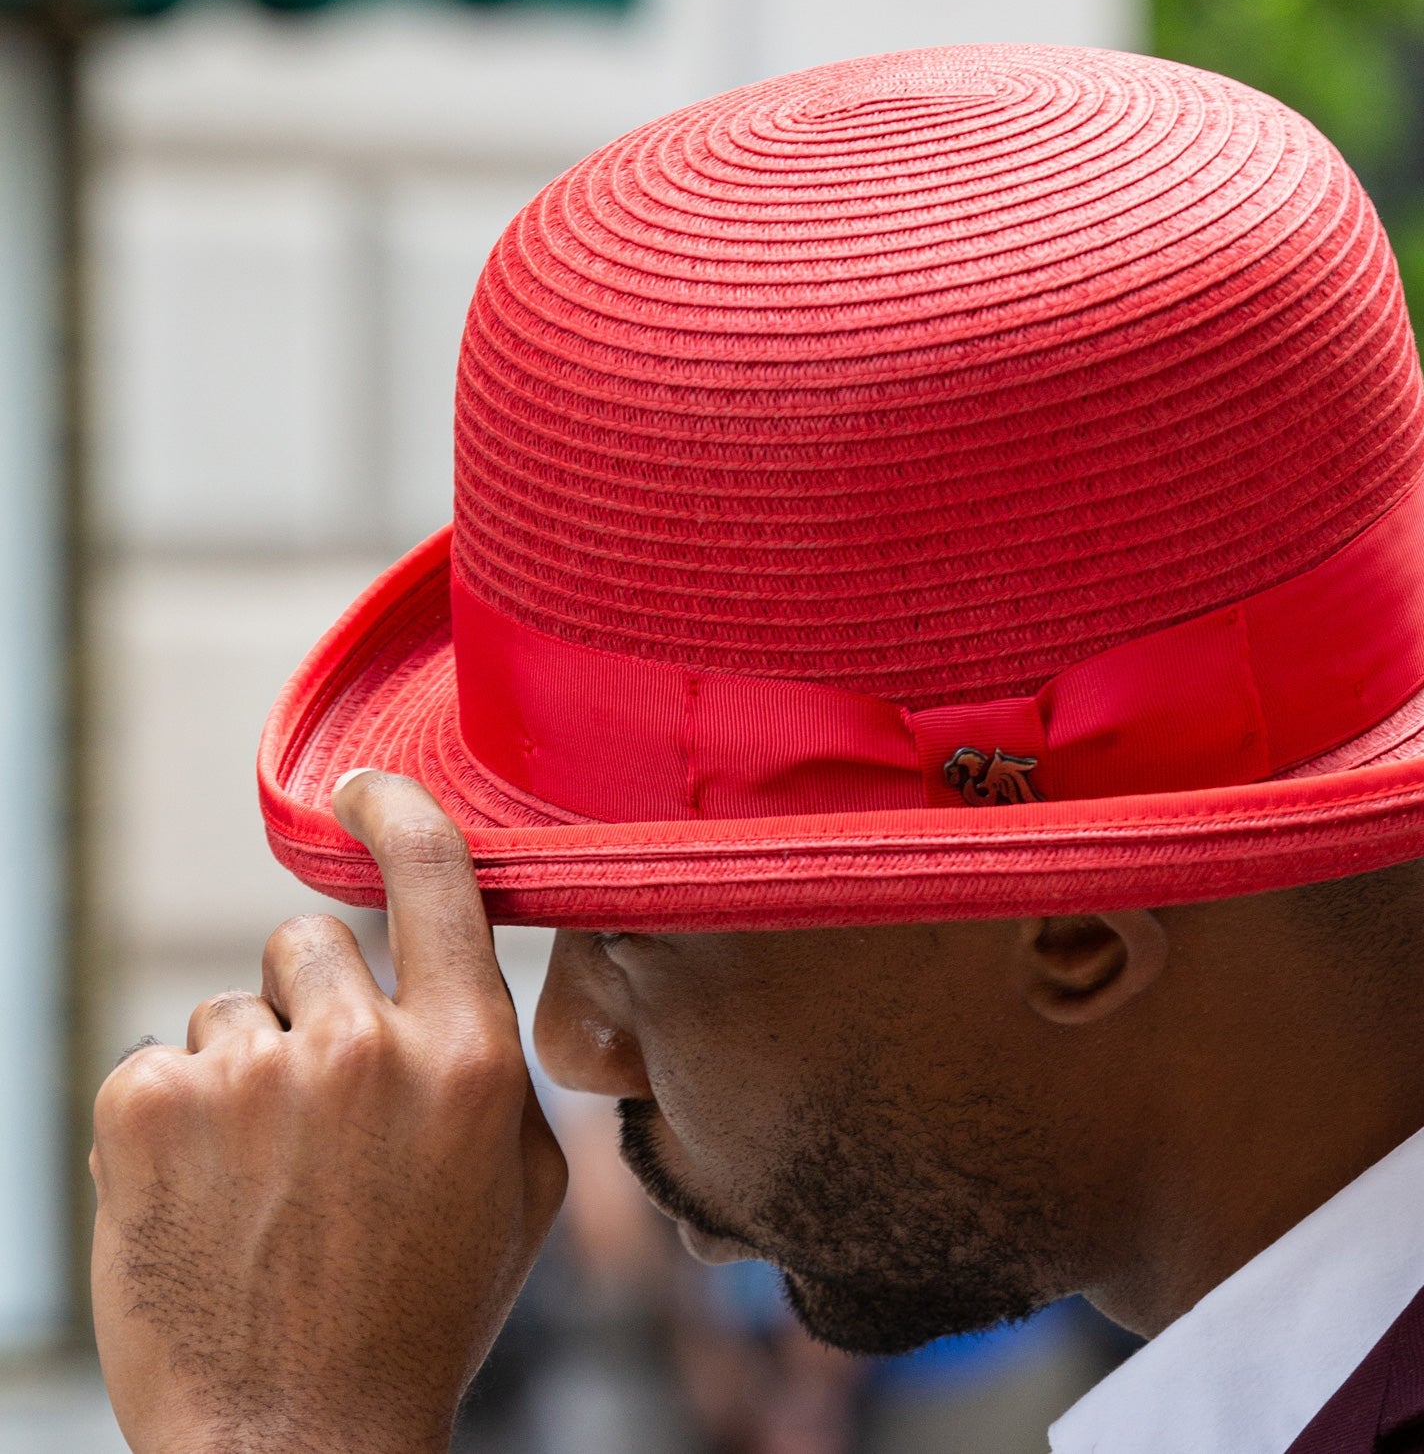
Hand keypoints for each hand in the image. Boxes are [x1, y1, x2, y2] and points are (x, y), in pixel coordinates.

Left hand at [90, 772, 566, 1453]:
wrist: (297, 1436)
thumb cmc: (423, 1314)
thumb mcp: (524, 1192)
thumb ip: (501, 1069)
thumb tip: (464, 983)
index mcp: (470, 1059)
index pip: (435, 878)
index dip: (399, 813)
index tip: (366, 788)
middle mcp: (363, 1049)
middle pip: (310, 941)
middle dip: (311, 1004)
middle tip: (316, 1111)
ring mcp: (248, 1075)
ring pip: (231, 1013)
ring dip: (243, 1075)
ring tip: (261, 1184)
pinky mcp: (147, 1107)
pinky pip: (159, 1062)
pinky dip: (171, 1120)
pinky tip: (203, 1197)